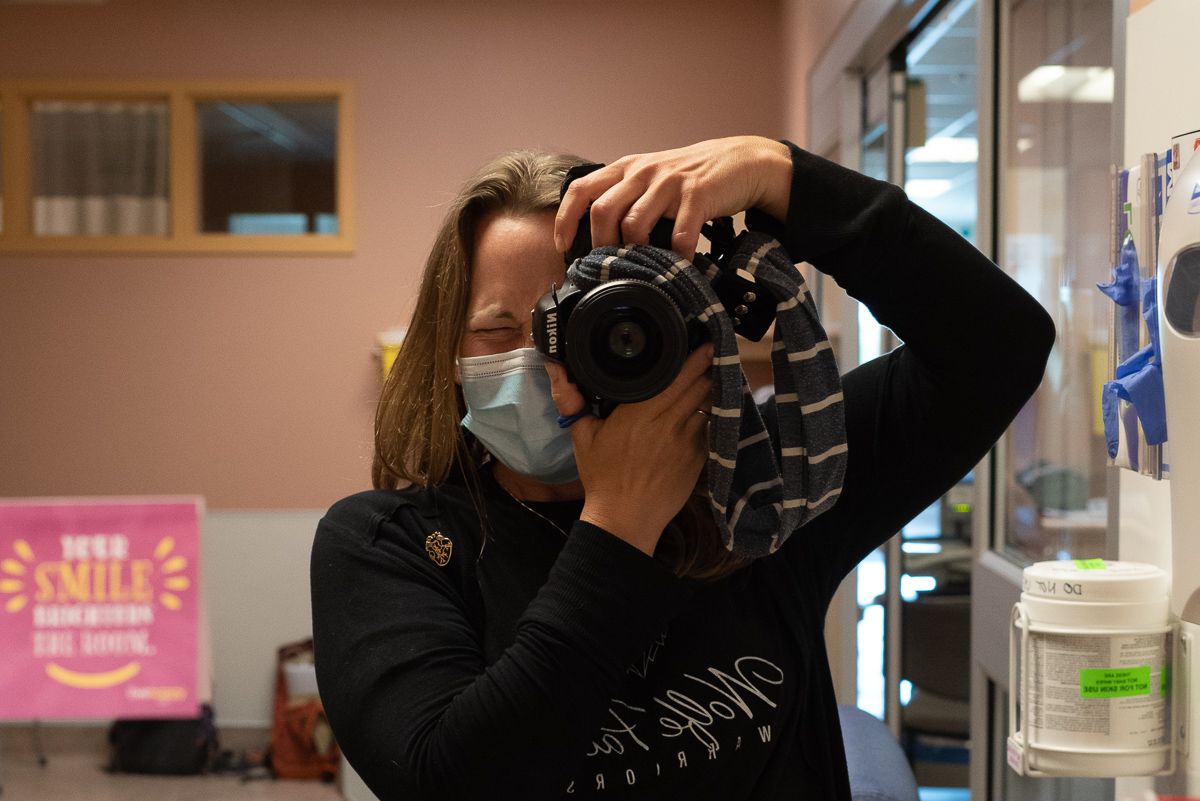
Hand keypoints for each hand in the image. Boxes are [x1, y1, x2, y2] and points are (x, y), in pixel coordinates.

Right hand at [546, 345, 713, 555]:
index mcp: (639, 414)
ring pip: (707, 405)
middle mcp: (667, 425)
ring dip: (710, 390)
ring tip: (711, 374)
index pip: (676, 378)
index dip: (693, 358)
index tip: (700, 342)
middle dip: (707, 366)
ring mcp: (686, 442)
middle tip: (712, 348)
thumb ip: (572, 400)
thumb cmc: (602, 477)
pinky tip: (705, 410)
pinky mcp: (698, 459)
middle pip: (698, 385)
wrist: (625, 519)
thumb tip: (556, 369)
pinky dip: (708, 417)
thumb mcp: (583, 437)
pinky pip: (707, 429)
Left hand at [554, 136, 791, 260]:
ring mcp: (670, 182)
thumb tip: (599, 239)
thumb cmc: (690, 177)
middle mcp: (643, 172)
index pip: (581, 190)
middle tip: (611, 264)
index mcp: (626, 169)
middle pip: (603, 211)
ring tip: (645, 265)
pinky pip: (680, 235)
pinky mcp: (698, 194)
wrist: (739, 161)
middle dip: (601, 244)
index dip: (566, 219)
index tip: (563, 246)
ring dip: (636, 252)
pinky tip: (681, 265)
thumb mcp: (651, 178)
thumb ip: (626, 198)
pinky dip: (677, 258)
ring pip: (634, 224)